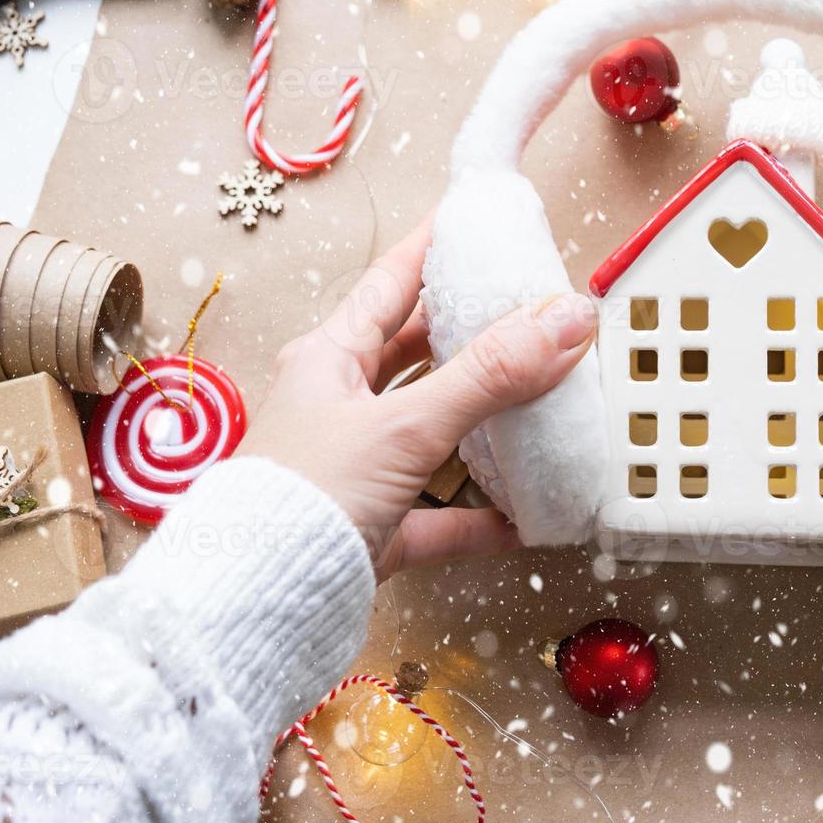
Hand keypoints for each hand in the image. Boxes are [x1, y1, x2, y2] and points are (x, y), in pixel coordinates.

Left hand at [235, 220, 597, 579]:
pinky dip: (484, 515)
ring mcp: (357, 469)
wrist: (255, 606)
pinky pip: (440, 515)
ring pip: (434, 431)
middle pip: (416, 354)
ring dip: (486, 423)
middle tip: (527, 308)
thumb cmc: (306, 496)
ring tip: (543, 400)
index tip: (471, 216)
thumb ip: (491, 374)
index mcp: (329, 359)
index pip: (390, 283)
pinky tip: (529, 517)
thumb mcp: (405, 425)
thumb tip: (568, 317)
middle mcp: (339, 406)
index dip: (432, 247)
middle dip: (472, 333)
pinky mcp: (374, 529)